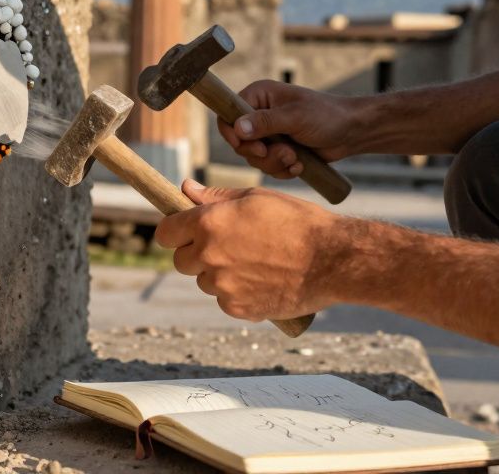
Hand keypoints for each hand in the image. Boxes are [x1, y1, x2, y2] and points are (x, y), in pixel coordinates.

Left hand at [155, 180, 346, 321]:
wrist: (332, 259)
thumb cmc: (296, 221)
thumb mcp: (255, 198)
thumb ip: (214, 197)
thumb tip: (185, 189)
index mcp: (209, 223)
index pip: (165, 233)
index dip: (174, 231)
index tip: (183, 232)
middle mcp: (209, 255)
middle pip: (181, 261)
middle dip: (196, 254)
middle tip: (228, 247)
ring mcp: (222, 286)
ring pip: (205, 282)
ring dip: (219, 275)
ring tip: (255, 263)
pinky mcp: (238, 308)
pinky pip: (225, 300)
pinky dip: (238, 294)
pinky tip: (263, 281)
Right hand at [217, 80, 357, 179]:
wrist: (351, 132)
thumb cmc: (326, 116)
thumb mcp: (295, 117)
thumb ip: (265, 122)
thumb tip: (238, 128)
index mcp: (258, 96)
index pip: (227, 115)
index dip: (233, 134)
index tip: (252, 147)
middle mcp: (258, 114)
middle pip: (240, 142)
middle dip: (262, 154)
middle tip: (286, 152)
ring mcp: (268, 134)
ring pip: (254, 158)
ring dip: (275, 163)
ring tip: (296, 158)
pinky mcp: (278, 150)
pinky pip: (268, 166)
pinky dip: (283, 170)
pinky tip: (299, 165)